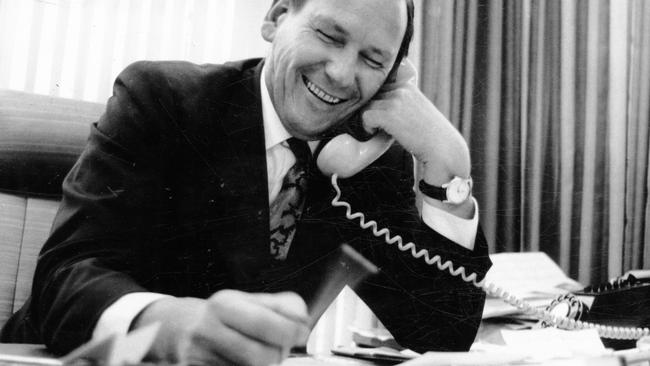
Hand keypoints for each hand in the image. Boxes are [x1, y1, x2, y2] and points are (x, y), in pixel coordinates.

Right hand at [132, 290, 309, 365]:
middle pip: (260, 355)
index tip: (301, 332)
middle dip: (278, 353)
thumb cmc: (217, 315)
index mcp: (223, 306)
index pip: (265, 323)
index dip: (291, 331)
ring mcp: (199, 357)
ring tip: (260, 351)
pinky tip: (241, 361)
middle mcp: (208, 331)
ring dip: (264, 364)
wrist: (176, 329)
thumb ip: (279, 305)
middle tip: (281, 346)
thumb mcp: (245, 300)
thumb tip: (303, 316)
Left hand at [362, 61, 473, 216]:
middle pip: (371, 97)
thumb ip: (400, 102)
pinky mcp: (389, 114)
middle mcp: (401, 89)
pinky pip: (365, 117)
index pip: (379, 88)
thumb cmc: (428, 135)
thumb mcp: (416, 109)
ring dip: (370, 121)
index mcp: (408, 85)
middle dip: (373, 112)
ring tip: (382, 132)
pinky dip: (368, 128)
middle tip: (383, 128)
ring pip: (366, 106)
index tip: (386, 120)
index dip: (378, 105)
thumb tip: (375, 103)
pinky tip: (380, 135)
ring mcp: (396, 100)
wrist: (442, 150)